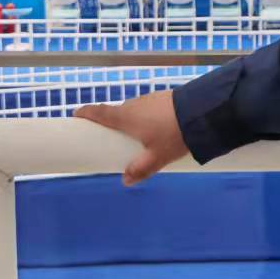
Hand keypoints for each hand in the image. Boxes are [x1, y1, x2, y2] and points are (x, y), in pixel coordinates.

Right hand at [74, 90, 190, 185]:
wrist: (203, 112)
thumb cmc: (174, 135)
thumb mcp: (157, 157)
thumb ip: (140, 169)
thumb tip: (126, 180)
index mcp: (126, 117)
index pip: (99, 112)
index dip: (86, 113)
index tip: (76, 115)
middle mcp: (135, 104)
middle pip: (117, 113)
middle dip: (113, 124)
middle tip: (113, 139)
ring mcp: (150, 99)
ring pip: (135, 111)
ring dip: (133, 121)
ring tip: (141, 139)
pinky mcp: (164, 98)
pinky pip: (149, 109)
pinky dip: (148, 118)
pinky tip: (160, 129)